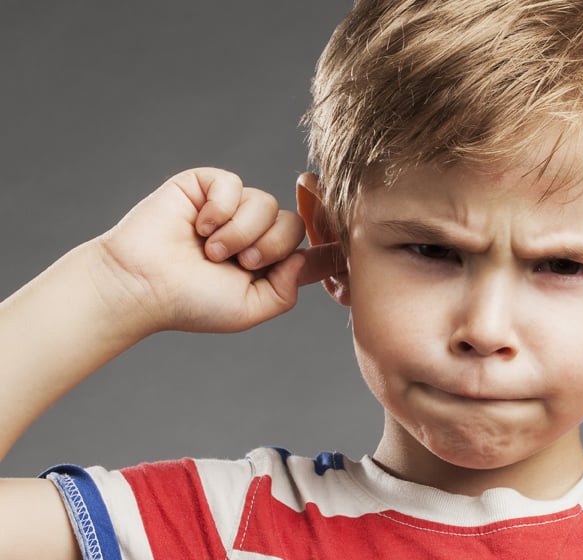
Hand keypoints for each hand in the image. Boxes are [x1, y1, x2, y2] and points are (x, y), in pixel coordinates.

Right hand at [90, 167, 343, 333]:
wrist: (142, 285)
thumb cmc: (192, 302)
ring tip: (212, 251)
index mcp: (267, 262)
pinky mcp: (207, 186)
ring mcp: (230, 208)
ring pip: (266, 204)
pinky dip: (220, 209)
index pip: (308, 244)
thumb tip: (309, 257)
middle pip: (293, 224)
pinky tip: (199, 227)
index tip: (342, 248)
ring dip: (241, 232)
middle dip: (271, 246)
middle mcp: (252, 232)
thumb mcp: (251, 308)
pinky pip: (235, 184)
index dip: (326, 243)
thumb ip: (287, 288)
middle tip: (241, 262)